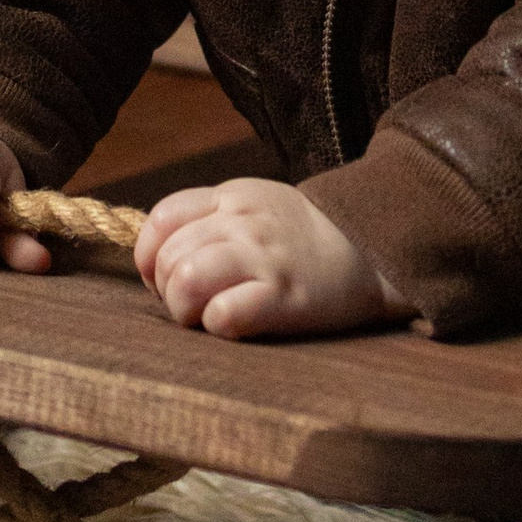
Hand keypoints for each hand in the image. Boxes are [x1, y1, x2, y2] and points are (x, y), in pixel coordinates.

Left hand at [134, 179, 402, 339]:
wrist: (372, 250)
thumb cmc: (302, 238)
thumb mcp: (255, 205)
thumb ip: (209, 218)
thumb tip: (155, 257)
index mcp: (232, 197)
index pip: (162, 217)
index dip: (149, 255)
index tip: (162, 277)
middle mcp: (243, 222)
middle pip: (168, 257)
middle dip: (166, 290)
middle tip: (189, 304)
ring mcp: (264, 258)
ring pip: (185, 281)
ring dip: (184, 309)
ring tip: (204, 316)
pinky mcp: (284, 298)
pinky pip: (223, 314)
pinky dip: (217, 325)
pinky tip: (233, 323)